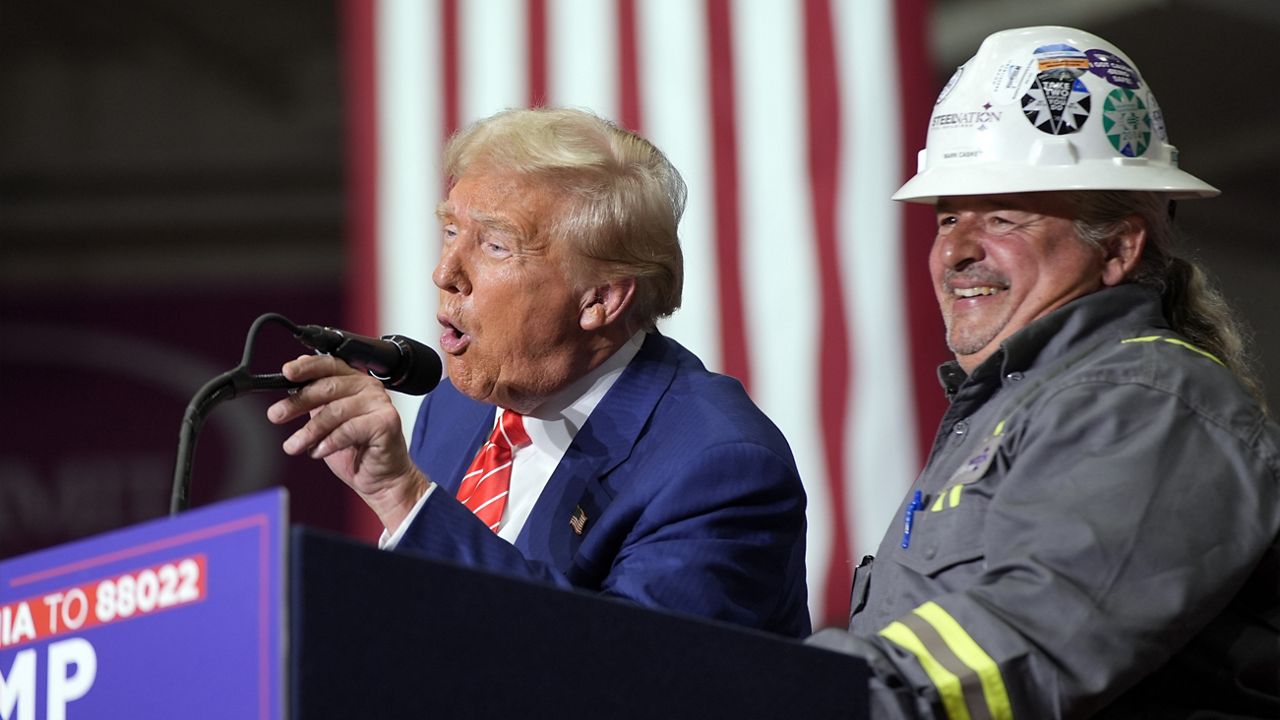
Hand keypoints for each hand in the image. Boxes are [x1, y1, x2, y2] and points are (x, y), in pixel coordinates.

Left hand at [267, 354, 428, 532]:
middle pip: (328, 387)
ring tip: (293, 446)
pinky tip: (319, 451)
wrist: (380, 480)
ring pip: (335, 411)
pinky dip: (329, 442)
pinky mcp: (387, 422)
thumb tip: (292, 385)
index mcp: (355, 381)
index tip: (286, 373)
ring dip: (309, 431)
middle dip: (298, 402)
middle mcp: (369, 388)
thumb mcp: (325, 424)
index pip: (329, 364)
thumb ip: (315, 403)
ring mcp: (381, 403)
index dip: (306, 367)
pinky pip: (349, 429)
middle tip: (276, 415)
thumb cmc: (355, 452)